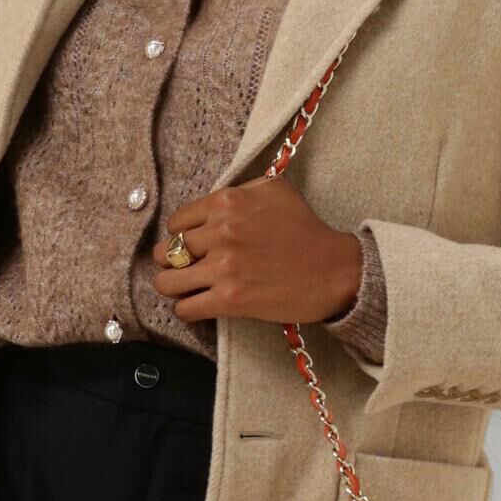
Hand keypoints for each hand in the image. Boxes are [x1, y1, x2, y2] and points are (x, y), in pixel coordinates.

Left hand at [150, 178, 364, 328]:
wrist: (334, 270)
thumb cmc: (307, 230)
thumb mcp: (275, 190)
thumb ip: (239, 191)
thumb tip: (215, 203)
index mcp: (227, 202)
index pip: (176, 222)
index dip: (181, 236)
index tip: (193, 246)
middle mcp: (221, 232)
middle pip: (167, 252)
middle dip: (173, 262)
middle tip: (186, 269)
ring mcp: (224, 267)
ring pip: (167, 282)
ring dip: (173, 287)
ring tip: (185, 290)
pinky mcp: (230, 300)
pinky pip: (186, 309)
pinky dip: (187, 310)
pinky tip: (198, 307)